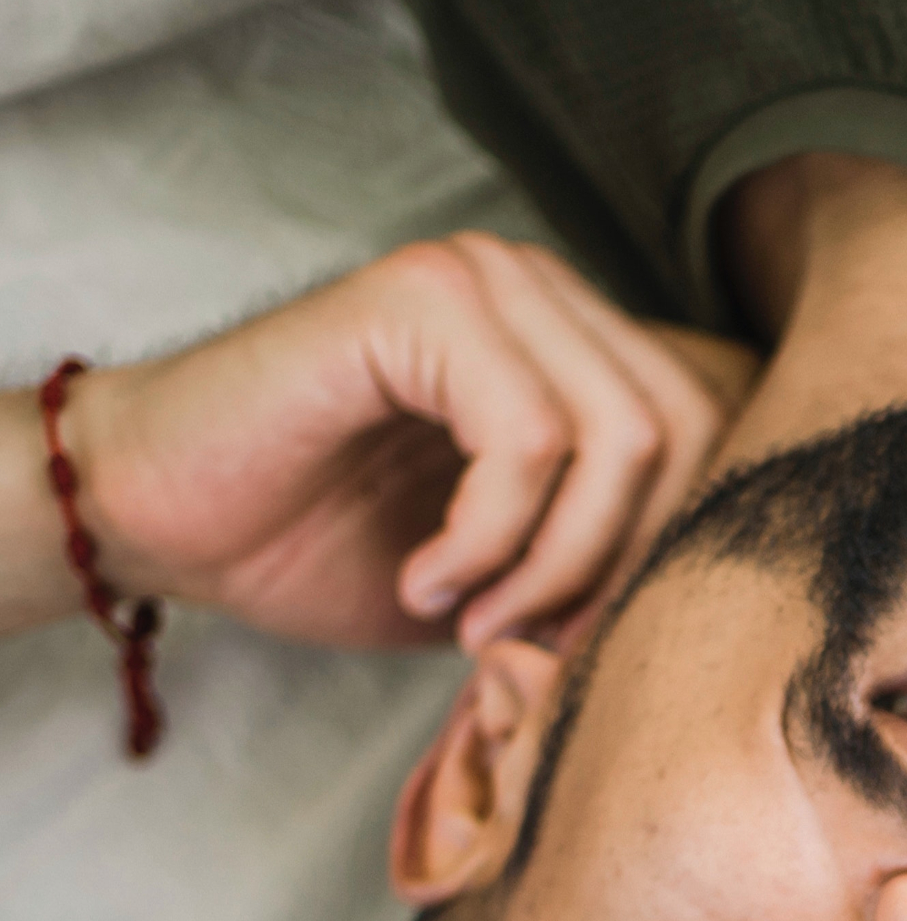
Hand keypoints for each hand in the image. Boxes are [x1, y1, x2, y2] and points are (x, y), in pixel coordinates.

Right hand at [57, 234, 756, 651]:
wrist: (174, 517)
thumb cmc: (335, 546)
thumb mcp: (514, 575)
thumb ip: (608, 565)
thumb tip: (718, 617)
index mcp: (577, 343)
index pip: (711, 437)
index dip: (669, 558)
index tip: (583, 640)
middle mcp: (541, 291)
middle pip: (686, 435)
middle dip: (624, 568)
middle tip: (537, 637)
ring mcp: (482, 280)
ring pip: (619, 440)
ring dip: (556, 564)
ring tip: (475, 618)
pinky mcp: (418, 298)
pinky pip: (527, 438)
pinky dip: (489, 541)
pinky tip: (425, 580)